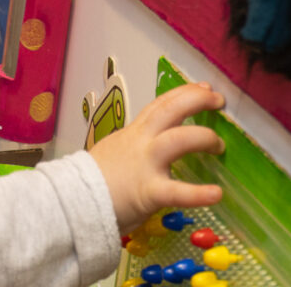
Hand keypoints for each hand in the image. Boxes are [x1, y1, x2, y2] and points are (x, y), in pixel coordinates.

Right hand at [88, 83, 225, 232]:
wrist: (70, 203)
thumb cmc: (92, 182)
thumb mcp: (113, 151)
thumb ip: (134, 145)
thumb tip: (152, 145)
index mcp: (134, 133)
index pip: (161, 104)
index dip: (184, 92)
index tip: (204, 87)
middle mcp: (141, 143)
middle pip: (171, 110)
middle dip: (196, 100)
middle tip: (217, 100)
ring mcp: (145, 165)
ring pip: (178, 140)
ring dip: (204, 138)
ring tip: (219, 145)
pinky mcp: (148, 192)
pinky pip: (176, 191)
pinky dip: (198, 193)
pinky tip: (216, 193)